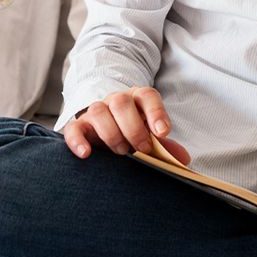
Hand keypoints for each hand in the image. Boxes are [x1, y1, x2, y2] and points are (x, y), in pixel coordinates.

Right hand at [62, 86, 191, 164]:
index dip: (156, 112)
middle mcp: (116, 101)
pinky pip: (73, 128)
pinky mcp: (79, 126)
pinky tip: (86, 154)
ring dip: (111, 134)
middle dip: (134, 127)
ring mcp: (96, 111)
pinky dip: (77, 141)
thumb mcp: (151, 137)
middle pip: (121, 103)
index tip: (162, 132)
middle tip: (142, 148)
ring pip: (98, 111)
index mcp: (137, 100)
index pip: (148, 96)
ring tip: (120, 152)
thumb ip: (166, 147)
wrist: (109, 129)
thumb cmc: (135, 134)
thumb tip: (182, 159)